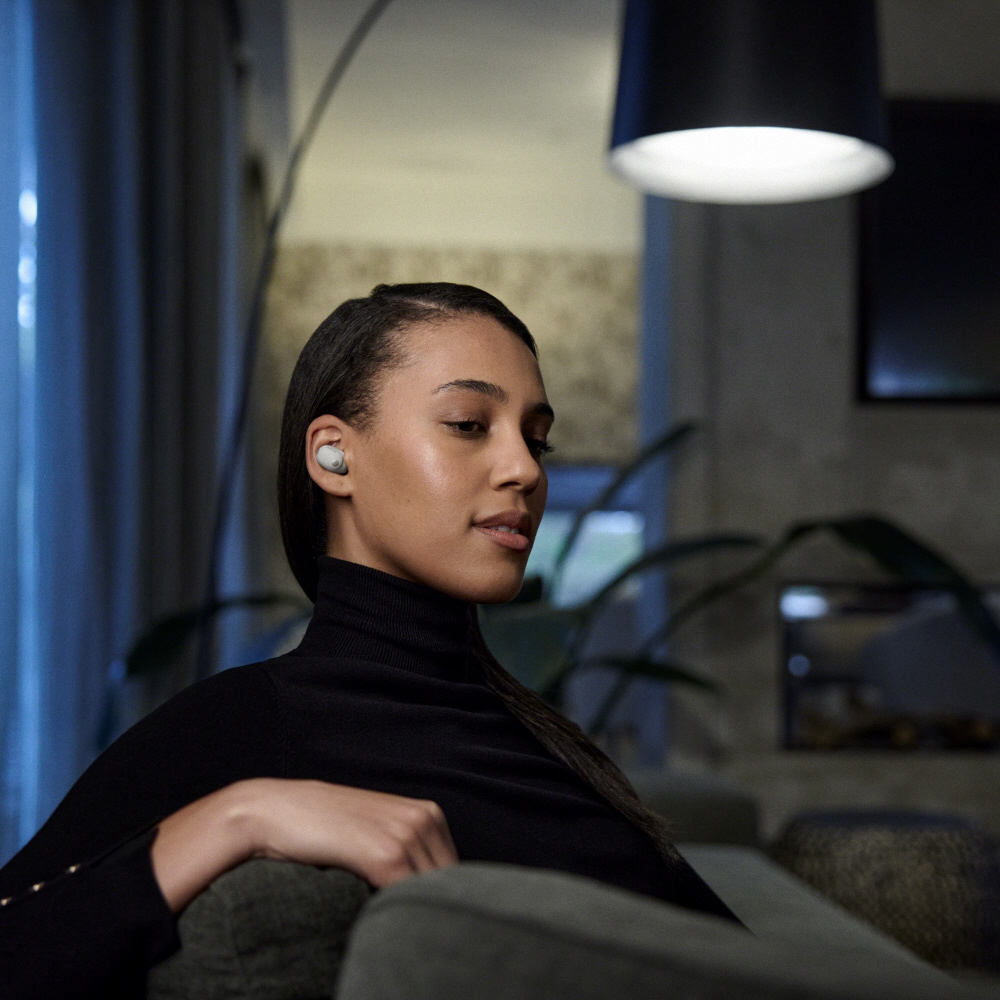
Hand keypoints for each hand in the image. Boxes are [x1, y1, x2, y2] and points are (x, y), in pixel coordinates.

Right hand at [150, 778, 456, 912]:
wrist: (270, 811)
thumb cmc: (317, 829)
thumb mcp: (370, 836)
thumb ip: (402, 857)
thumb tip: (426, 896)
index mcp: (427, 814)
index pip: (455, 871)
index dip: (446, 899)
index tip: (436, 923)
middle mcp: (424, 820)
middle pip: (452, 883)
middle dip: (437, 909)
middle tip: (422, 937)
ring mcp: (407, 834)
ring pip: (435, 892)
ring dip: (421, 917)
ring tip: (402, 939)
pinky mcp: (387, 854)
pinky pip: (410, 897)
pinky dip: (403, 919)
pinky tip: (386, 933)